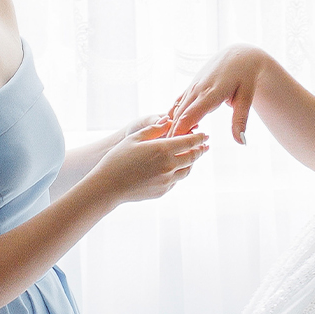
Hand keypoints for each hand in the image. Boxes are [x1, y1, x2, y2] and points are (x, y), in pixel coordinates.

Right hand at [88, 120, 208, 203]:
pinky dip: (178, 173)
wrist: (109, 186)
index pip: (189, 142)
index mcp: (163, 150)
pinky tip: (175, 169)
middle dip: (200, 150)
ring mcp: (167, 180)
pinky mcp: (162, 191)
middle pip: (192, 157)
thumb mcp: (134, 138)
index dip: (199, 137)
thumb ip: (153, 129)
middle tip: (205, 145)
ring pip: (186, 171)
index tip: (205, 134)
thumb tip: (168, 122)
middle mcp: (169, 166)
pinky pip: (175, 181)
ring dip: (191, 163)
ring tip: (192, 157)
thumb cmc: (118, 159)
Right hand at [165, 45, 271, 143]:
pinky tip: (169, 128)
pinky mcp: (191, 86)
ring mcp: (192, 87)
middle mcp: (197, 90)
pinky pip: (178, 102)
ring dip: (171, 127)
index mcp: (210, 94)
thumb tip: (241, 142)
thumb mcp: (247, 98)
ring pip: (176, 110)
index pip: (188, 117)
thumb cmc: (246, 77)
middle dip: (172, 135)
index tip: (175, 150)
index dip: (179, 134)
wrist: (240, 56)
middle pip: (178, 116)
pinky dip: (173, 116)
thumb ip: (241, 120)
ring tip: (166, 146)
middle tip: (166, 155)